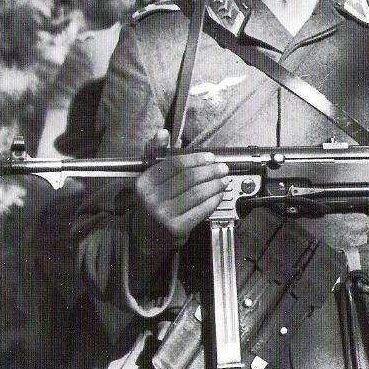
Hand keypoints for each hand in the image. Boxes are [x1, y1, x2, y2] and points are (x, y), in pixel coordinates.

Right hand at [136, 129, 229, 244]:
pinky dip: (213, 201)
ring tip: (224, 180)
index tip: (210, 157)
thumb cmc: (153, 201)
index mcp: (145, 182)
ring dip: (215, 185)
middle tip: (223, 167)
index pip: (175, 164)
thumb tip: (162, 132)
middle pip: (189, 178)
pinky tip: (219, 195)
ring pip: (197, 193)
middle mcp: (152, 198)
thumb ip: (157, 153)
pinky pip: (201, 210)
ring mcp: (164, 215)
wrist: (145, 236)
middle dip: (210, 171)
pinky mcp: (176, 228)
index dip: (196, 159)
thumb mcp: (150, 177)